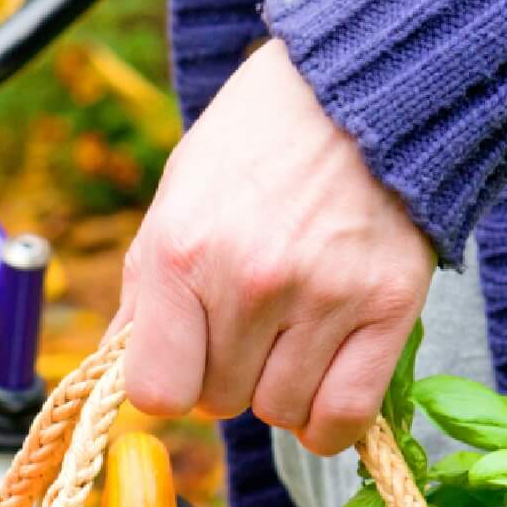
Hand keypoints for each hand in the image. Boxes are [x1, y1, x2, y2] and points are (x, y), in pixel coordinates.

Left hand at [118, 40, 434, 455]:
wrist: (360, 87)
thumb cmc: (257, 142)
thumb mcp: (177, 198)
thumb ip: (148, 291)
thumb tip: (117, 369)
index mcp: (182, 253)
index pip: (157, 391)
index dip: (170, 381)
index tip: (187, 356)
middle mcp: (250, 282)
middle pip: (221, 402)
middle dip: (226, 373)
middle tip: (249, 322)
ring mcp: (324, 297)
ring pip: (282, 412)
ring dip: (280, 387)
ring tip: (291, 329)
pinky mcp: (389, 306)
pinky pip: (346, 415)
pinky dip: (331, 419)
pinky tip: (325, 384)